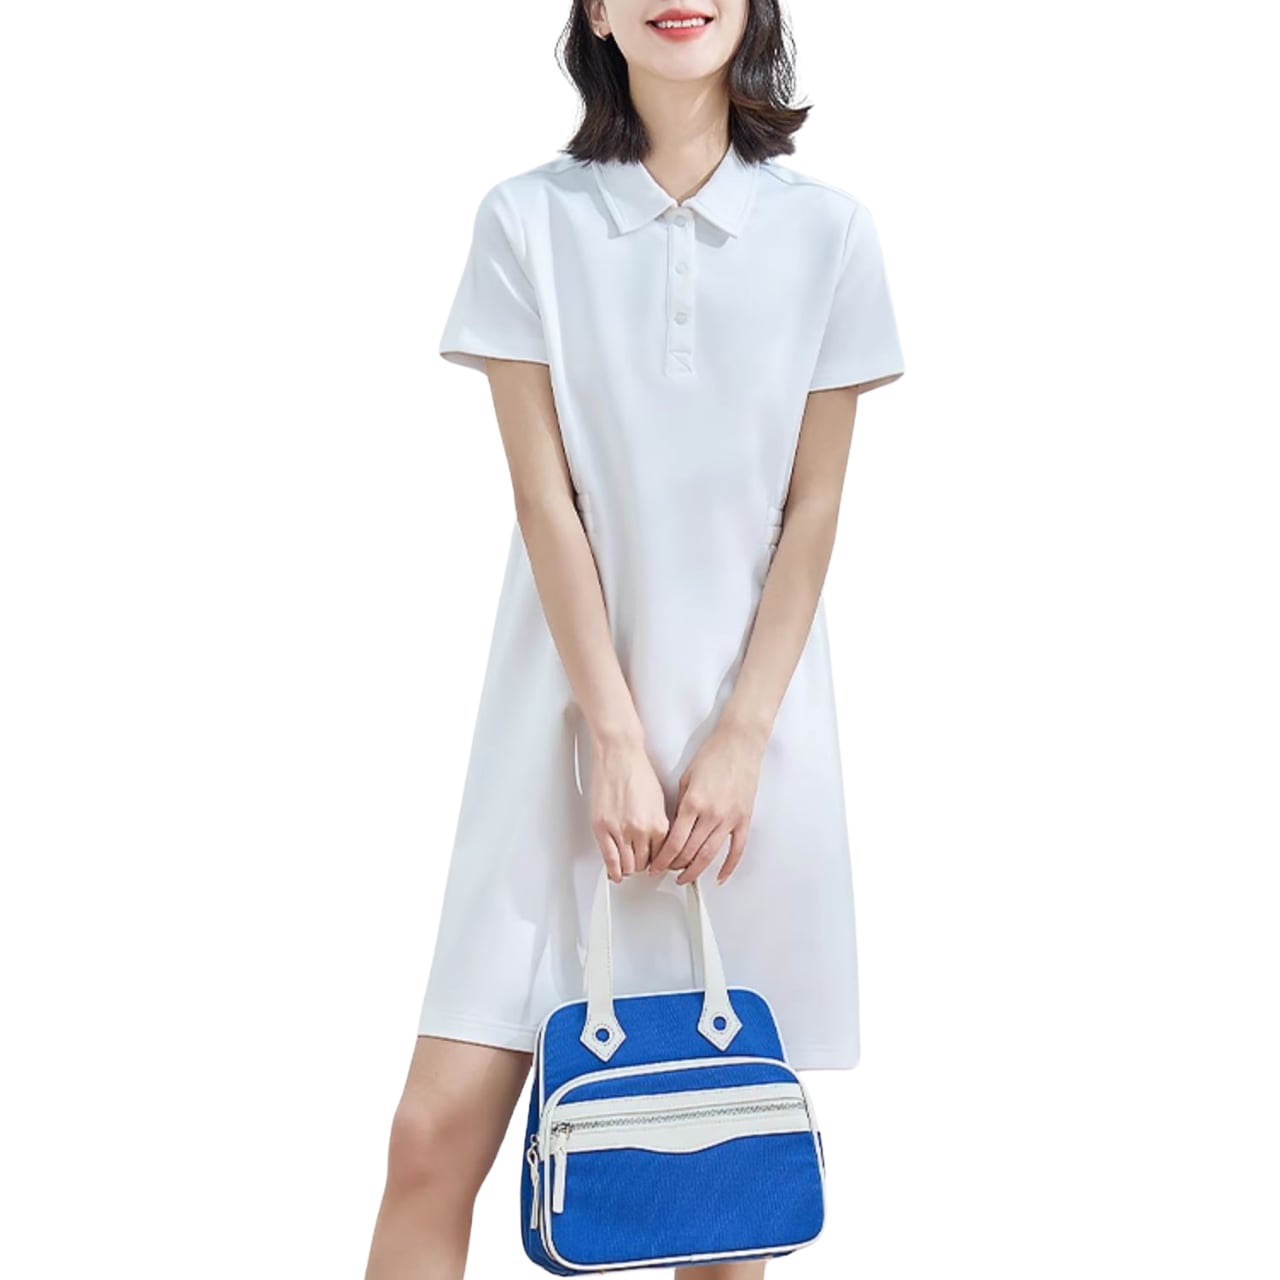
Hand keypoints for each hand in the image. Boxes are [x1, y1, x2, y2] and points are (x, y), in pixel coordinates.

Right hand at [588, 732, 669, 881]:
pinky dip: (613, 871)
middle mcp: (640, 830)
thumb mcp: (659, 801)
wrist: (618, 754)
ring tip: (627, 868)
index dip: (658, 862)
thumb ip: (659, 824)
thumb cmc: (637, 770)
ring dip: (628, 869)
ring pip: (627, 865)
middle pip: (644, 864)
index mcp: (659, 824)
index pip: (662, 857)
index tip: (656, 864)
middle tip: (640, 865)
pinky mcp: (602, 828)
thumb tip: (657, 842)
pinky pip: (609, 859)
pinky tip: (615, 874)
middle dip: (643, 866)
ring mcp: (620, 831)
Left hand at [649, 721, 764, 885]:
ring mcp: (729, 819)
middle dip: (675, 866)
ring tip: (685, 878)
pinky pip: (736, 850)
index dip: (663, 859)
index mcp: (693, 804)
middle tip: (666, 872)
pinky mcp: (743, 819)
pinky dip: (728, 867)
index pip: (674, 842)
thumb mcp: (685, 779)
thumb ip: (679, 806)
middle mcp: (711, 815)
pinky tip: (719, 876)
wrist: (738, 744)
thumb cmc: (712, 755)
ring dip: (695, 871)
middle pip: (690, 852)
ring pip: (710, 855)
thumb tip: (673, 829)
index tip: (656, 866)